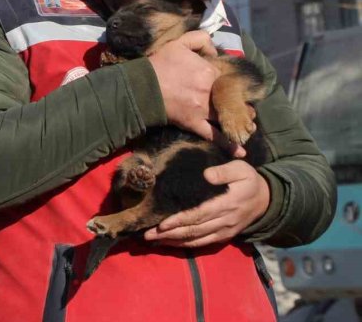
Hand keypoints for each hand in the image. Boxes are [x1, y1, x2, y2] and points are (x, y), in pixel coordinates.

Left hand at [144, 160, 270, 247]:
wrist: (265, 200)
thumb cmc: (248, 180)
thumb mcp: (241, 169)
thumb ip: (224, 171)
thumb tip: (206, 175)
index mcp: (227, 204)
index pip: (199, 215)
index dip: (180, 221)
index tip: (162, 224)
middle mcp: (224, 221)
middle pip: (193, 230)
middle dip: (169, 234)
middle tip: (146, 235)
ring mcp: (224, 231)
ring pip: (196, 239)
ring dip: (173, 242)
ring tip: (152, 240)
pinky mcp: (223, 237)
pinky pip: (202, 243)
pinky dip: (185, 245)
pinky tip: (169, 244)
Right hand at [148, 31, 244, 156]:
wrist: (142, 86)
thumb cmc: (160, 64)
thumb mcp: (179, 43)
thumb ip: (201, 40)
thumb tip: (215, 51)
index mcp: (209, 72)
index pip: (228, 78)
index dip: (229, 82)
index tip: (231, 87)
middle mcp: (209, 91)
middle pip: (231, 99)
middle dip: (240, 104)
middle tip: (247, 108)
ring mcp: (202, 109)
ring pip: (225, 116)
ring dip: (238, 122)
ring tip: (247, 126)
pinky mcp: (193, 123)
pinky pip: (213, 135)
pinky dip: (227, 144)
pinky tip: (241, 152)